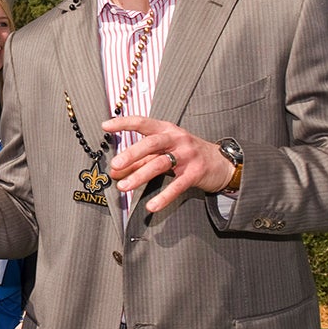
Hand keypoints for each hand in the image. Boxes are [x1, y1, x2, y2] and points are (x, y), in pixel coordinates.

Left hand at [103, 116, 235, 212]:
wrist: (221, 163)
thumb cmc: (186, 154)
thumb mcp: (163, 151)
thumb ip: (139, 159)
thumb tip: (115, 171)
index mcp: (166, 129)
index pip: (143, 122)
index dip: (124, 123)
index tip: (105, 126)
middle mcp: (176, 139)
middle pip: (151, 143)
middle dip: (131, 153)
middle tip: (114, 164)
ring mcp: (187, 155)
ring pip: (160, 164)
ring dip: (140, 176)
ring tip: (123, 187)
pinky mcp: (195, 173)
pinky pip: (177, 186)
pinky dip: (163, 197)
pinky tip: (151, 206)